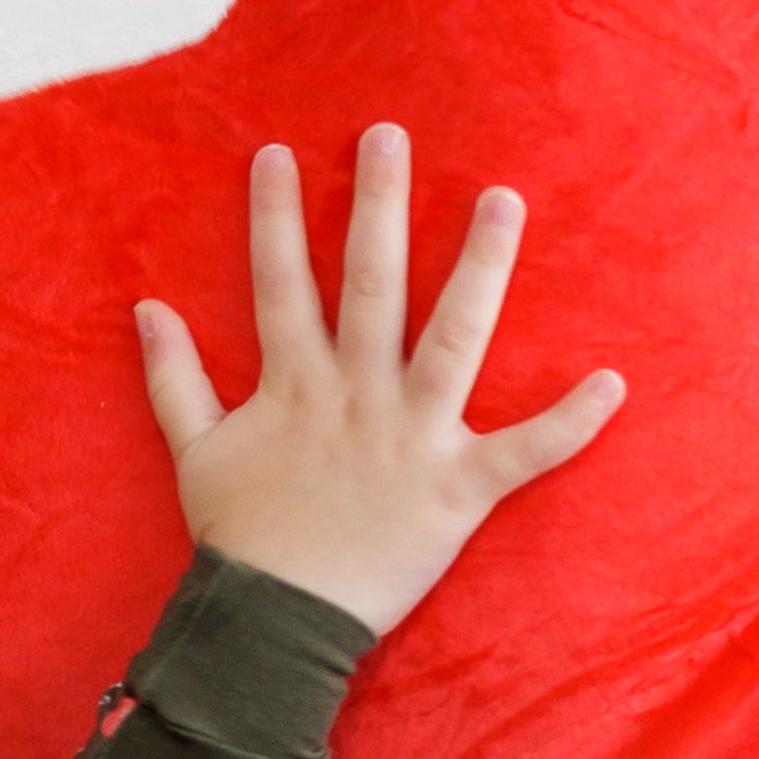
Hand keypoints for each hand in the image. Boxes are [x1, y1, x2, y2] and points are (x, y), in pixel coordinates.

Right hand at [135, 127, 624, 636]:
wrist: (278, 624)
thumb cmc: (243, 540)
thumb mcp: (195, 454)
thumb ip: (174, 378)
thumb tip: (145, 308)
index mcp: (295, 384)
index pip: (281, 282)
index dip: (275, 216)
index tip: (277, 151)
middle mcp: (356, 395)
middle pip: (370, 283)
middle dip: (378, 204)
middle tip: (389, 134)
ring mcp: (411, 437)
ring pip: (453, 336)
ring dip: (480, 266)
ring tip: (502, 200)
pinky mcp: (459, 489)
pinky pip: (525, 451)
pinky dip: (571, 422)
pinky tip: (612, 382)